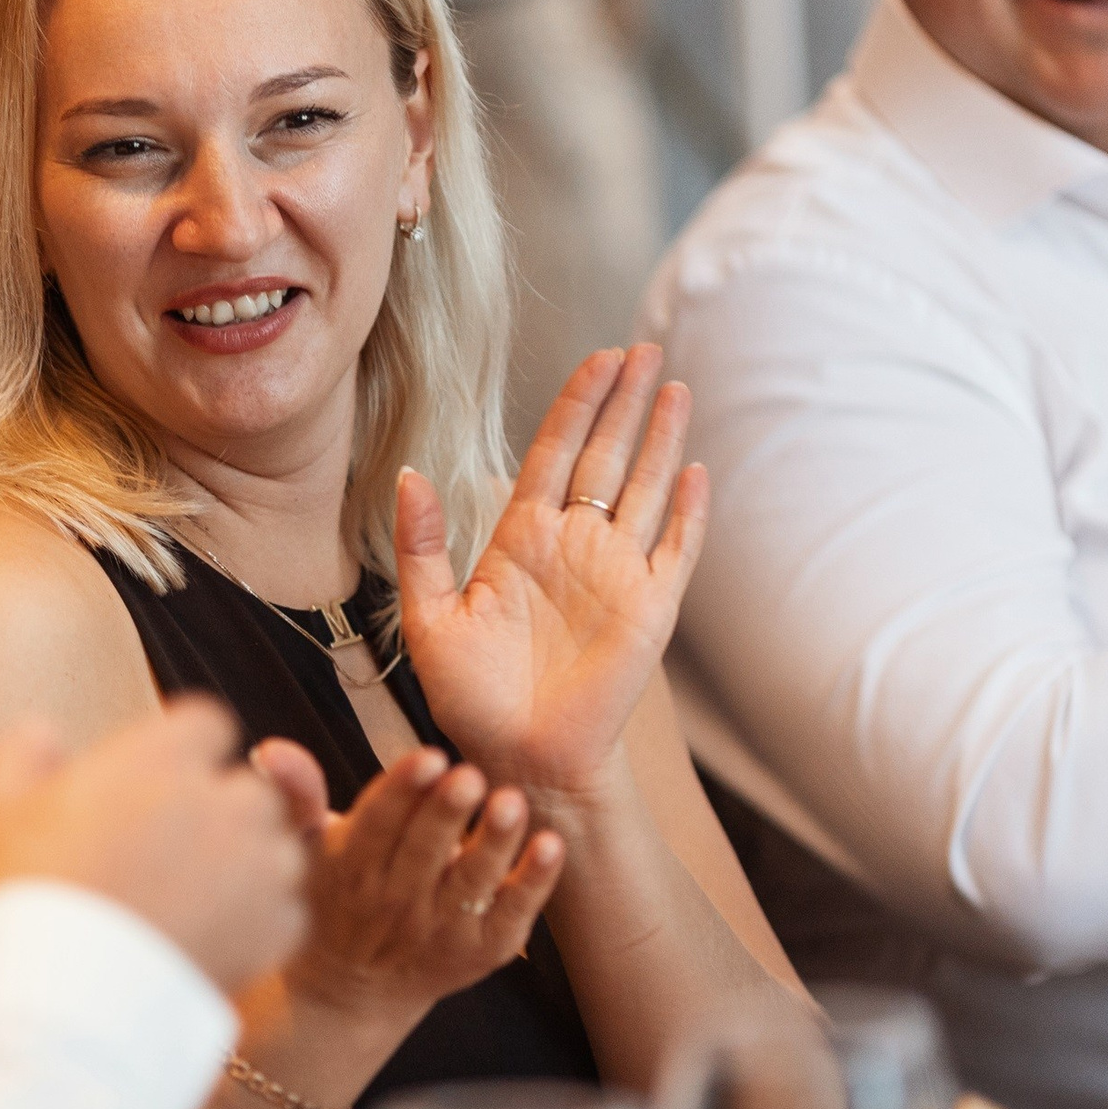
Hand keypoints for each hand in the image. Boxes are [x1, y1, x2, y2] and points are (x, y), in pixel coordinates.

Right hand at [0, 697, 312, 994]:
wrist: (61, 998)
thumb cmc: (24, 896)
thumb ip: (22, 752)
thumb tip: (43, 734)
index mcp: (162, 757)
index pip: (207, 723)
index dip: (186, 750)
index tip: (159, 780)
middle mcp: (223, 801)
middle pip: (247, 788)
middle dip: (220, 809)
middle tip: (170, 848)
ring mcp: (257, 866)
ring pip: (276, 848)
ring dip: (246, 863)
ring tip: (191, 899)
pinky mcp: (274, 929)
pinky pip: (283, 912)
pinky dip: (256, 922)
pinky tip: (207, 938)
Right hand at [271, 743, 560, 1024]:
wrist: (354, 987)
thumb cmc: (334, 897)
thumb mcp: (306, 848)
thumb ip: (296, 795)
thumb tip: (270, 748)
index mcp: (352, 871)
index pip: (376, 825)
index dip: (400, 791)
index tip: (426, 757)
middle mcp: (396, 904)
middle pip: (424, 852)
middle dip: (447, 814)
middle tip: (469, 774)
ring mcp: (443, 930)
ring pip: (471, 883)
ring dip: (494, 844)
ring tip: (512, 803)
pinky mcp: (483, 949)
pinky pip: (513, 915)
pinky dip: (533, 883)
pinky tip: (551, 844)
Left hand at [395, 345, 708, 800]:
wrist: (516, 759)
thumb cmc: (469, 698)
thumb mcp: (428, 619)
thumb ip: (421, 548)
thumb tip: (410, 475)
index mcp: (521, 539)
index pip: (554, 453)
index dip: (576, 405)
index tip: (597, 359)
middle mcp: (574, 546)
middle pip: (606, 456)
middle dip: (624, 402)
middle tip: (642, 349)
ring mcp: (617, 575)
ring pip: (647, 490)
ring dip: (662, 439)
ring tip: (675, 386)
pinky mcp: (650, 611)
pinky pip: (677, 551)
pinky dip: (689, 512)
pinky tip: (697, 469)